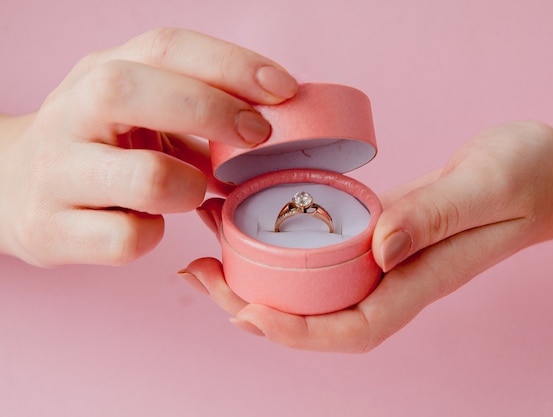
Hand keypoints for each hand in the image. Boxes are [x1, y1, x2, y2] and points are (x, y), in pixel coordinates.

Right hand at [0, 28, 297, 266]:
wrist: (10, 187)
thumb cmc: (100, 145)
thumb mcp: (139, 111)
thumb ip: (197, 111)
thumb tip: (276, 125)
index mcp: (99, 73)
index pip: (164, 47)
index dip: (230, 64)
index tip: (283, 89)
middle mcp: (70, 113)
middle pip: (132, 91)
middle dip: (212, 111)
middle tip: (257, 136)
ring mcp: (56, 173)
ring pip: (144, 177)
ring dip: (190, 187)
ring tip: (191, 191)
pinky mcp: (50, 230)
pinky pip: (127, 239)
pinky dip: (154, 235)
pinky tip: (148, 224)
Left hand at [181, 121, 552, 351]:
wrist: (546, 173)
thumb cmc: (527, 180)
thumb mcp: (488, 186)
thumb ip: (436, 216)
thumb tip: (377, 243)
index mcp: (417, 280)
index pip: (346, 328)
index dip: (290, 331)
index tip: (240, 309)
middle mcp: (393, 278)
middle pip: (313, 317)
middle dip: (251, 307)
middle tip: (198, 274)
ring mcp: (384, 258)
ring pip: (310, 286)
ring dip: (255, 276)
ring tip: (205, 251)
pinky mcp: (378, 232)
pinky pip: (322, 251)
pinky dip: (281, 243)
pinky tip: (251, 219)